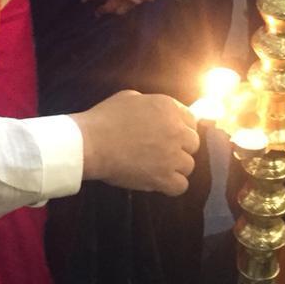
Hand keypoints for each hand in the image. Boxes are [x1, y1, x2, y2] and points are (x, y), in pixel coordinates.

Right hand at [71, 90, 199, 195]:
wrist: (91, 144)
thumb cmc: (105, 118)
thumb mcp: (129, 98)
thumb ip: (150, 104)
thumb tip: (156, 112)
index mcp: (168, 108)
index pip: (191, 120)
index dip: (180, 128)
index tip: (170, 135)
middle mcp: (176, 130)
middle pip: (193, 143)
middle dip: (180, 147)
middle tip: (161, 151)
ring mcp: (172, 155)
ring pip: (188, 165)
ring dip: (175, 167)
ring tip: (157, 167)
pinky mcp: (163, 177)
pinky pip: (181, 186)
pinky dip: (171, 185)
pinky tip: (159, 181)